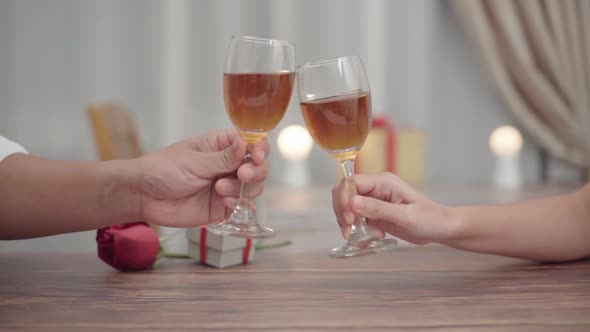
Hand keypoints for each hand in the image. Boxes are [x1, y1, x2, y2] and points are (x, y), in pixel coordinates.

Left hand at [134, 130, 268, 227]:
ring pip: (253, 187)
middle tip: (242, 175)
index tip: (256, 156)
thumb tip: (247, 141)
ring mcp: (227, 186)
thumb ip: (224, 157)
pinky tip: (224, 202)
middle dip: (256, 171)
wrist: (144, 196)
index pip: (251, 143)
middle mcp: (228, 165)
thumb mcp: (195, 161)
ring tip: (220, 190)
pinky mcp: (222, 206)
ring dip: (243, 189)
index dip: (259, 149)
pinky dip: (239, 205)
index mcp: (221, 146)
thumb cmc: (163, 170)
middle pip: (258, 166)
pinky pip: (241, 206)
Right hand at [332, 172, 457, 244]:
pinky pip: (357, 218)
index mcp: (383, 182)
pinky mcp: (375, 213)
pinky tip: (375, 235)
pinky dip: (359, 229)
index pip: (351, 183)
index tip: (349, 219)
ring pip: (348, 207)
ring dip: (350, 222)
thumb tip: (352, 202)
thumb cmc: (430, 219)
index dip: (344, 199)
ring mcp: (374, 200)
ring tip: (366, 235)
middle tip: (349, 230)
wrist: (442, 229)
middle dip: (343, 212)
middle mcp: (376, 188)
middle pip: (345, 193)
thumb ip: (378, 208)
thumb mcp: (404, 216)